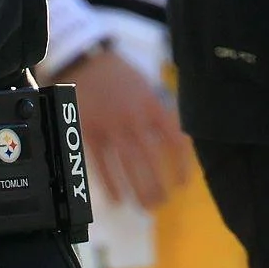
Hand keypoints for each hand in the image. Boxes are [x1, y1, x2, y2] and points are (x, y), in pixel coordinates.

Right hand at [60, 48, 188, 209]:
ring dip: (137, 188)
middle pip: (149, 158)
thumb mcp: (146, 87)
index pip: (173, 140)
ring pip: (126, 164)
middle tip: (162, 202)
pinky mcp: (91, 133)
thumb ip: (159, 112)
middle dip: (157, 184)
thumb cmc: (119, 74)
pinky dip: (110, 183)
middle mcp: (133, 118)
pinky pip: (102, 163)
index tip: (183, 183)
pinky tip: (117, 198)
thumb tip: (175, 140)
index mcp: (151, 105)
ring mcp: (110, 127)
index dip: (181, 164)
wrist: (85, 61)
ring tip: (146, 206)